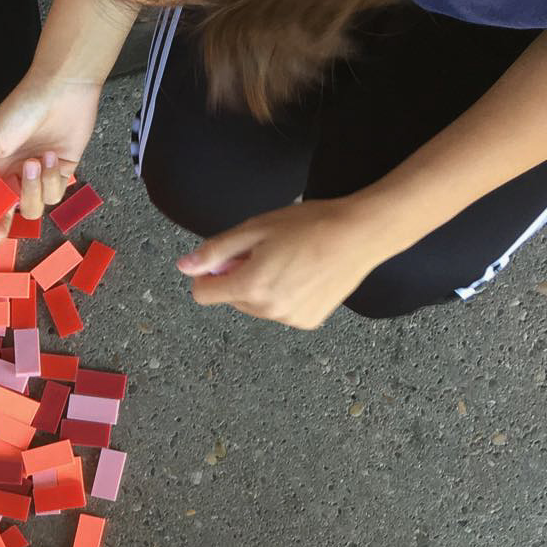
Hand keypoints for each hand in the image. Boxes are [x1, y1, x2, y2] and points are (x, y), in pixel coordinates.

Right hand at [0, 74, 103, 254]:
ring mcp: (37, 178)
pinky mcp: (60, 174)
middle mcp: (13, 177)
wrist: (61, 90)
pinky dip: (51, 177)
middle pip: (4, 215)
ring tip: (35, 160)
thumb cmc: (21, 109)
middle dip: (0, 224)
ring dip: (33, 187)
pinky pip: (54, 194)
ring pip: (32, 207)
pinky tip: (50, 155)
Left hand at [176, 196, 403, 328]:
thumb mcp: (255, 228)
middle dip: (239, 277)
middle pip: (231, 299)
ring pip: (255, 306)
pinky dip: (283, 295)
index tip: (227, 256)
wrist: (360, 234)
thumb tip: (185, 267)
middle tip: (267, 252)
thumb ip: (215, 250)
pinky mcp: (307, 321)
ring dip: (261, 287)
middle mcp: (268, 310)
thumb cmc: (311, 225)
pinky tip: (304, 274)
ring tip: (290, 261)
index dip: (210, 272)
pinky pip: (280, 311)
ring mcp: (289, 319)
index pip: (203, 293)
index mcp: (250, 286)